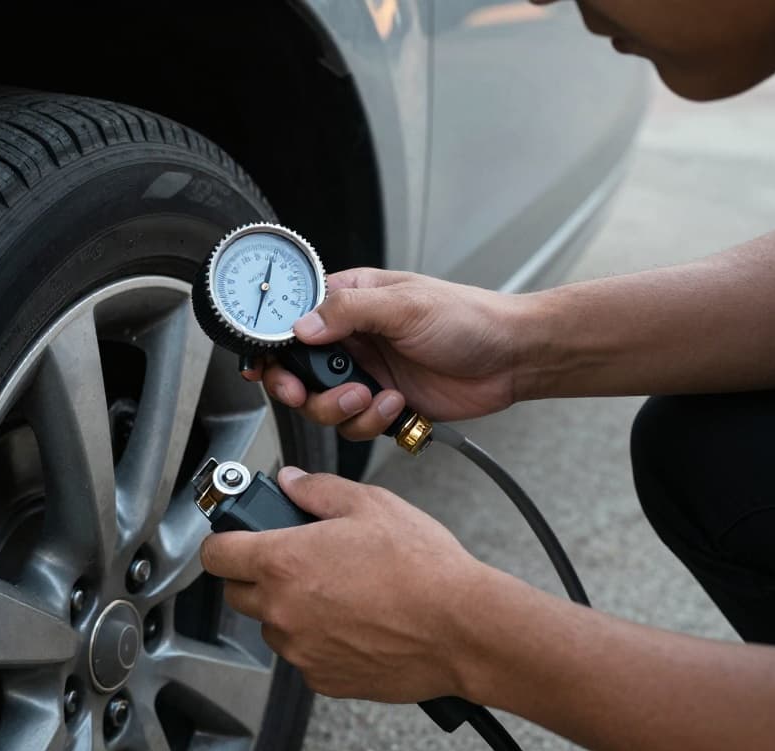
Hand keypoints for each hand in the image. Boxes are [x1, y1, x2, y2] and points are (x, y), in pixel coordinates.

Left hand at [199, 467, 488, 701]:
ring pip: (272, 626)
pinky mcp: (323, 678)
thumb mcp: (370, 504)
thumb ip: (317, 489)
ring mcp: (300, 649)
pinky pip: (303, 655)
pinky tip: (353, 621)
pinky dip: (316, 639)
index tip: (235, 536)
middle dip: (256, 574)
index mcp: (283, 561)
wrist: (462, 628)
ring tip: (336, 591)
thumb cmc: (422, 567)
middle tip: (295, 559)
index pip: (216, 554)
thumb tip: (290, 481)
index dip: (224, 540)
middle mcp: (282, 610)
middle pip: (237, 593)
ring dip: (288, 609)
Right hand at [245, 268, 530, 438]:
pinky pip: (353, 424)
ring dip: (339, 408)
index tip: (262, 364)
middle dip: (296, 387)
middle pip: (296, 370)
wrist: (512, 359)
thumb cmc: (470, 318)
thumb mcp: (405, 305)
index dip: (270, 344)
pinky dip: (369, 422)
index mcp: (350, 301)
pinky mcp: (381, 404)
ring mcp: (365, 373)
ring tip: (370, 396)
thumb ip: (348, 311)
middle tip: (301, 393)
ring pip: (320, 403)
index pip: (292, 319)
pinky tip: (395, 405)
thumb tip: (302, 325)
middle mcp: (351, 338)